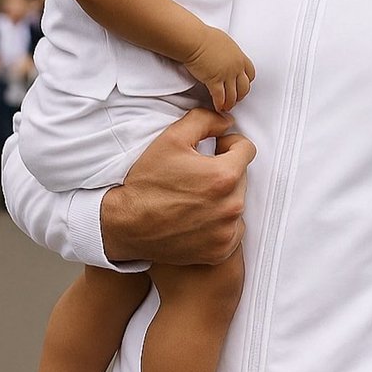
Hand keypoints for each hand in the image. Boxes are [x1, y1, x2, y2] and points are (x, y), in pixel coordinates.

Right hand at [101, 107, 255, 263]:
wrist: (125, 225)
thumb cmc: (146, 182)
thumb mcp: (171, 138)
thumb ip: (205, 120)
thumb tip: (228, 122)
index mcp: (224, 176)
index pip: (247, 150)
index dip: (228, 144)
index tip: (213, 150)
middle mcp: (231, 206)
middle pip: (242, 177)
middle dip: (225, 171)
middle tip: (196, 176)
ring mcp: (227, 231)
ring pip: (237, 202)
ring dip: (223, 197)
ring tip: (194, 198)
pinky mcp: (221, 250)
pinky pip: (233, 229)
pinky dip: (220, 223)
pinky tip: (197, 218)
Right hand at [183, 27, 255, 110]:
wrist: (194, 40)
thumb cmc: (204, 36)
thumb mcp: (223, 41)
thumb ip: (227, 51)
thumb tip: (224, 52)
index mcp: (239, 56)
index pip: (250, 73)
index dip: (247, 81)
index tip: (243, 85)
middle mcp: (236, 67)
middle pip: (244, 87)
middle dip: (240, 95)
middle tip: (236, 99)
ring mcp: (226, 75)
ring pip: (233, 95)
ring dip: (230, 103)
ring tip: (227, 106)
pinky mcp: (214, 81)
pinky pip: (220, 97)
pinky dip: (219, 104)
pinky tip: (218, 107)